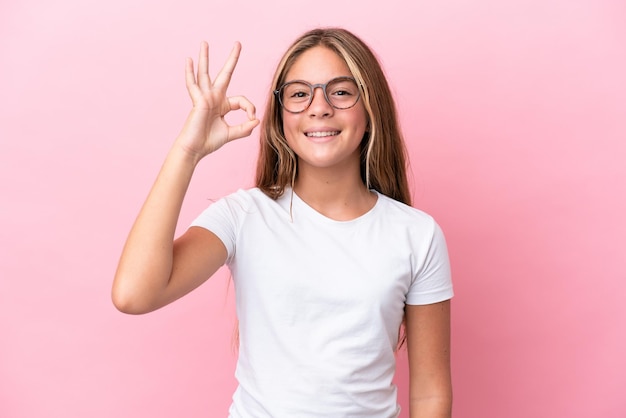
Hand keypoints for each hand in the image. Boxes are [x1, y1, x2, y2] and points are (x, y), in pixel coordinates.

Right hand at [177, 41, 258, 160]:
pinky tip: (188, 60)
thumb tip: (257, 121)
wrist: (195, 149)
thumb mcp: (231, 134)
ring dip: (205, 58)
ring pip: (205, 73)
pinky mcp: (198, 101)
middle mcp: (214, 98)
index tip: (252, 118)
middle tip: (238, 43)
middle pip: (225, 74)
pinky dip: (190, 72)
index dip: (250, 108)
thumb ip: (244, 128)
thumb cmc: (209, 141)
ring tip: (205, 43)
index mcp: (223, 105)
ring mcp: (205, 97)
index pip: (241, 100)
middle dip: (232, 59)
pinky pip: (193, 84)